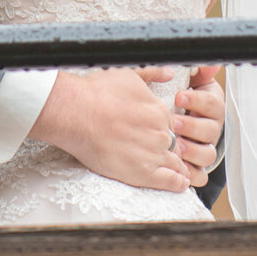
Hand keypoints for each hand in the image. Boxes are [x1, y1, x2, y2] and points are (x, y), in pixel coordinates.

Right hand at [31, 70, 189, 194]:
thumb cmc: (95, 92)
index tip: (151, 133)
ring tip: (179, 172)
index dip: (160, 129)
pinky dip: (178, 183)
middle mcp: (160, 132)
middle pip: (171, 143)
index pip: (168, 124)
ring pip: (174, 162)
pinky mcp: (143, 173)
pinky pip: (170, 181)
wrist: (76, 113)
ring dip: (177, 166)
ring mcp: (153, 153)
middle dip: (165, 146)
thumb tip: (168, 72)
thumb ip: (152, 73)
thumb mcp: (128, 74)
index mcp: (158, 110)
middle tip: (153, 151)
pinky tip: (180, 183)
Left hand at [169, 65, 224, 188]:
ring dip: (192, 151)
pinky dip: (191, 174)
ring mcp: (204, 148)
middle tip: (174, 122)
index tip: (179, 96)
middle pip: (210, 131)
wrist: (176, 118)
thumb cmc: (180, 97)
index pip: (212, 104)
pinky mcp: (196, 166)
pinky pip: (200, 176)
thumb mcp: (190, 80)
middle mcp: (211, 128)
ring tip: (176, 145)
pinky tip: (179, 169)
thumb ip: (198, 70)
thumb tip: (210, 63)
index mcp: (211, 106)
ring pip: (207, 155)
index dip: (197, 101)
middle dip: (192, 126)